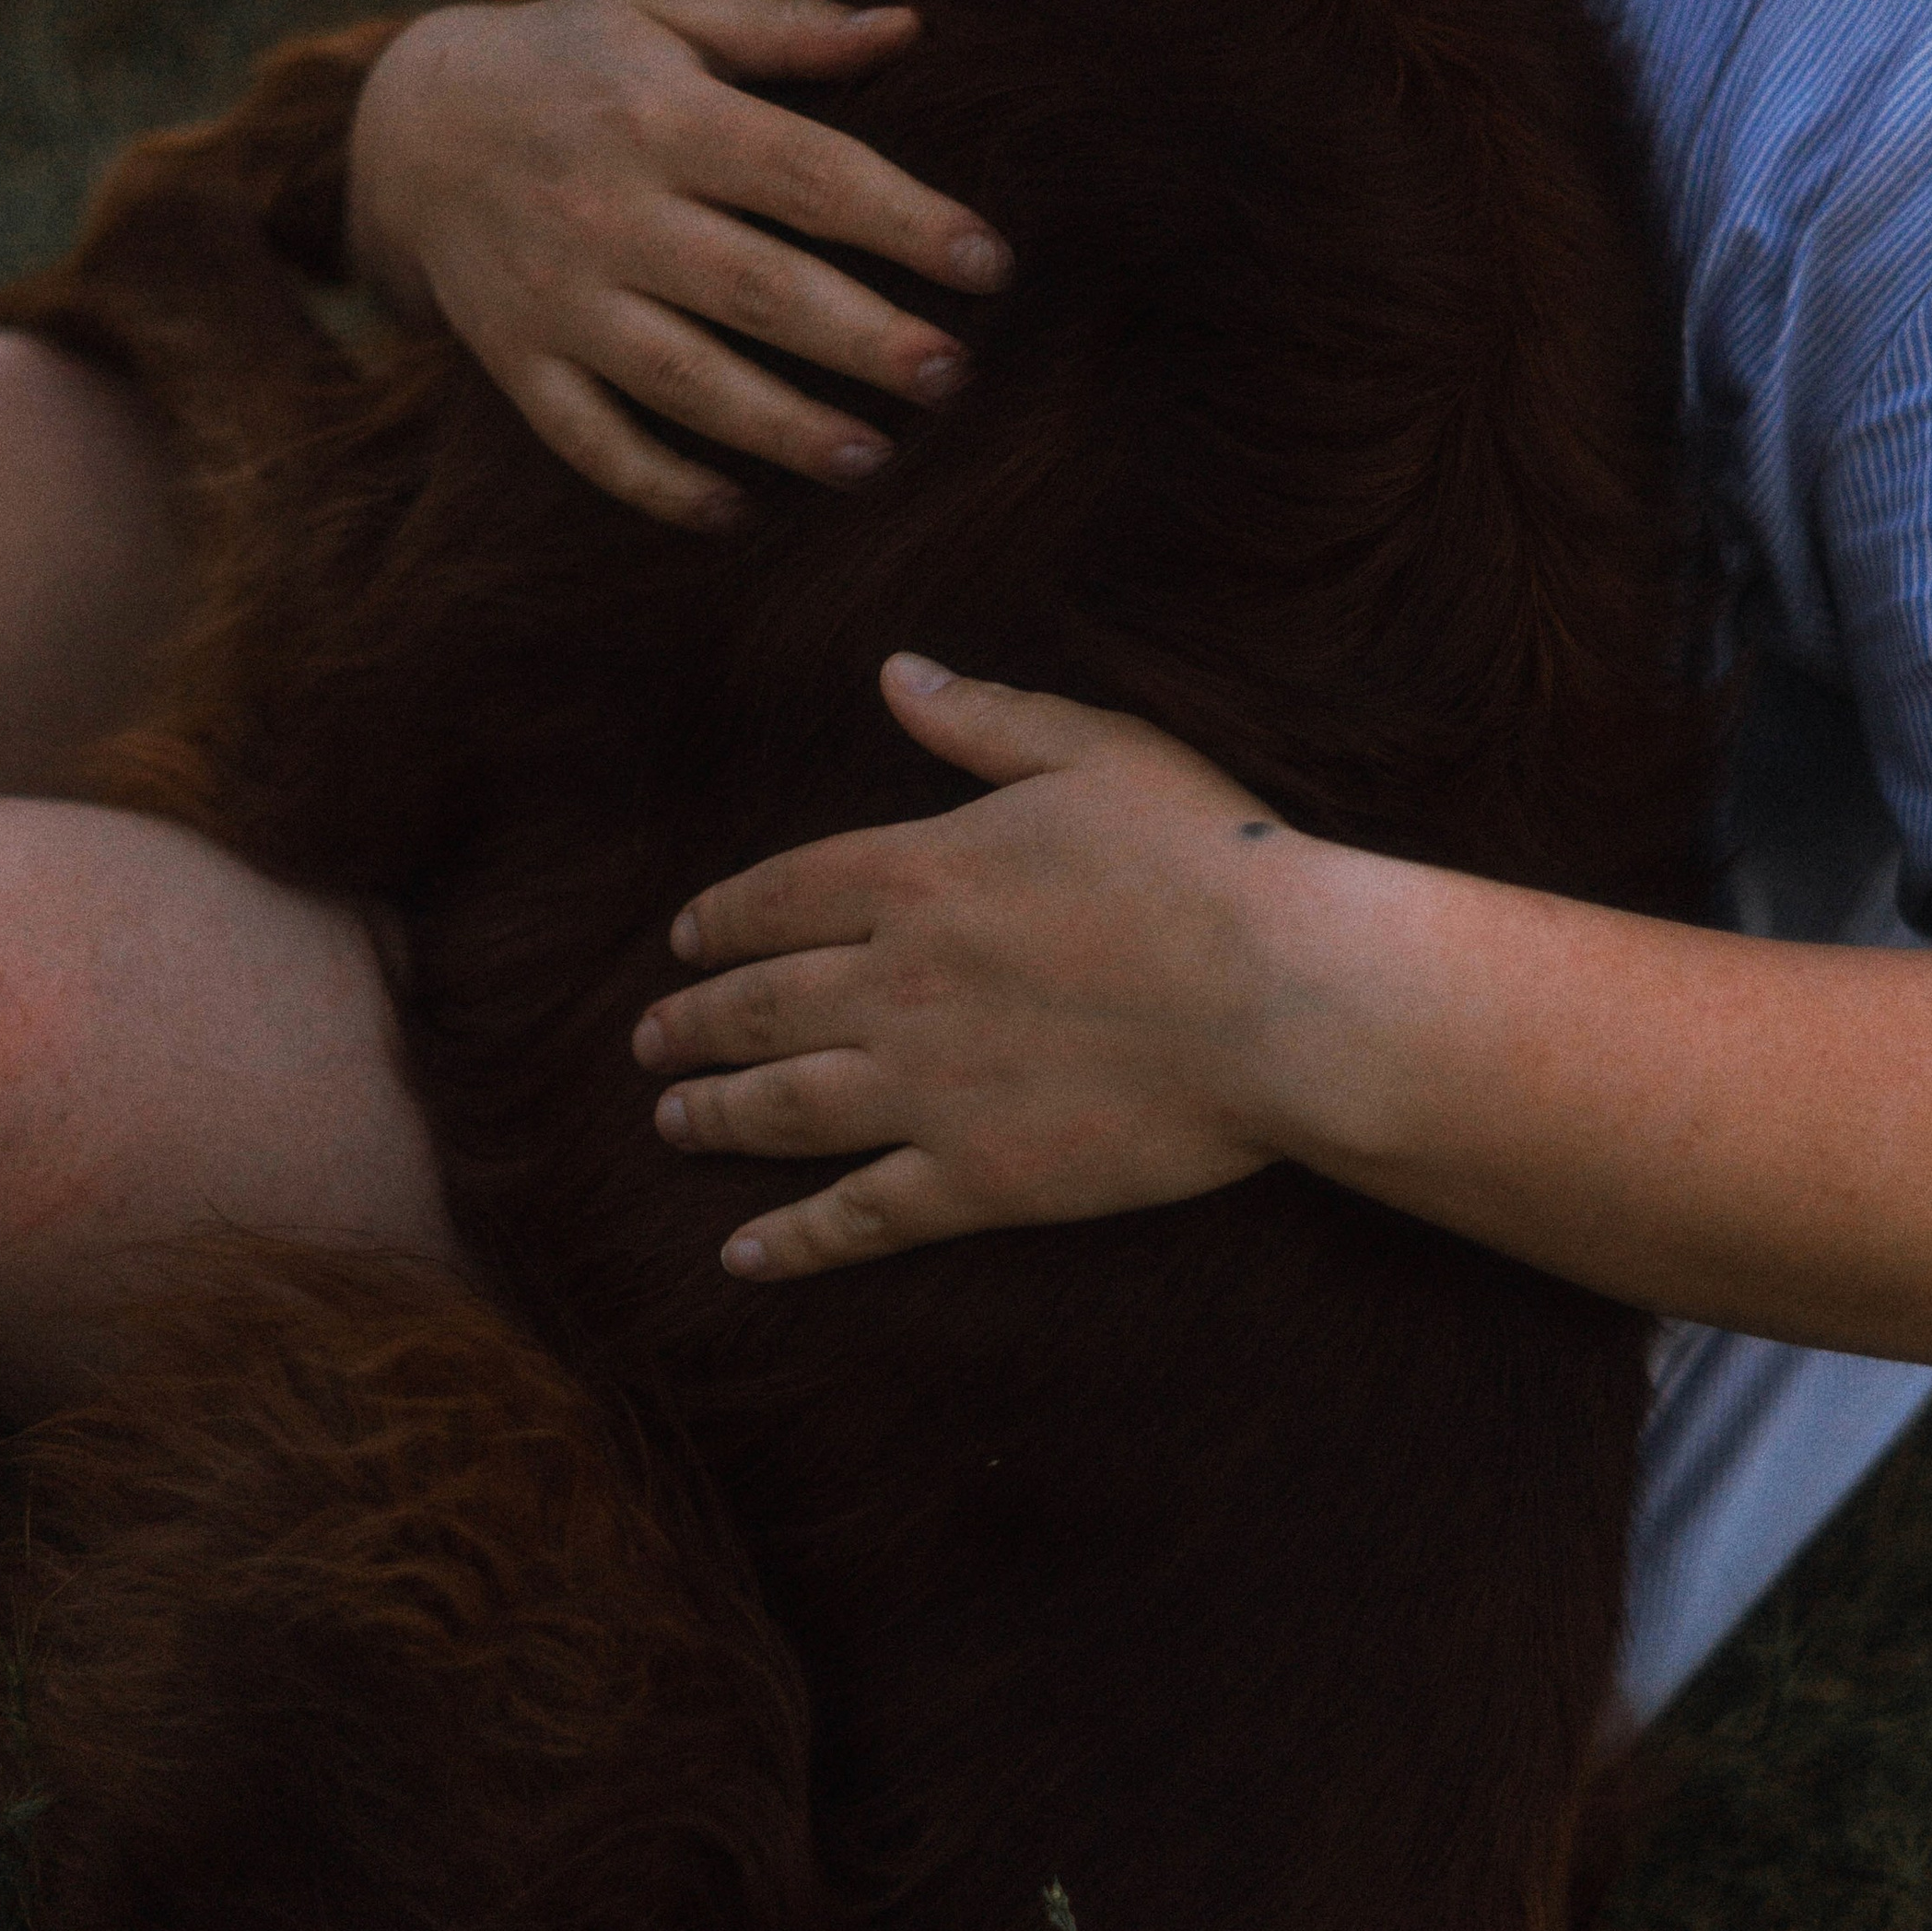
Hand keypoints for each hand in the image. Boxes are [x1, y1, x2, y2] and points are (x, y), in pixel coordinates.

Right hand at [346, 0, 1013, 529]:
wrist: (409, 126)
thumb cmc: (571, 64)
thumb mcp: (664, 13)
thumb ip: (784, 28)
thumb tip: (906, 27)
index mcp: (662, 116)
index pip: (805, 173)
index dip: (904, 220)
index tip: (991, 265)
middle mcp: (610, 211)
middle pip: (754, 288)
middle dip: (860, 339)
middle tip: (951, 377)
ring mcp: (559, 297)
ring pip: (681, 379)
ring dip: (779, 428)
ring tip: (873, 459)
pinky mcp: (519, 362)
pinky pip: (589, 439)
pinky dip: (659, 484)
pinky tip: (737, 511)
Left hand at [632, 658, 1309, 1276]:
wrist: (1282, 998)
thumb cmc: (1207, 860)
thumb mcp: (1094, 751)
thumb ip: (983, 719)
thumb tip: (894, 672)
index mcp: (917, 873)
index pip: (780, 896)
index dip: (722, 919)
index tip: (683, 940)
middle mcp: (895, 983)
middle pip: (760, 1005)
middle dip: (693, 1024)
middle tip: (649, 1042)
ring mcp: (927, 1090)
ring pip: (784, 1108)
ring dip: (717, 1117)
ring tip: (671, 1123)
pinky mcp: (978, 1180)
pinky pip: (857, 1216)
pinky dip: (792, 1241)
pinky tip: (741, 1258)